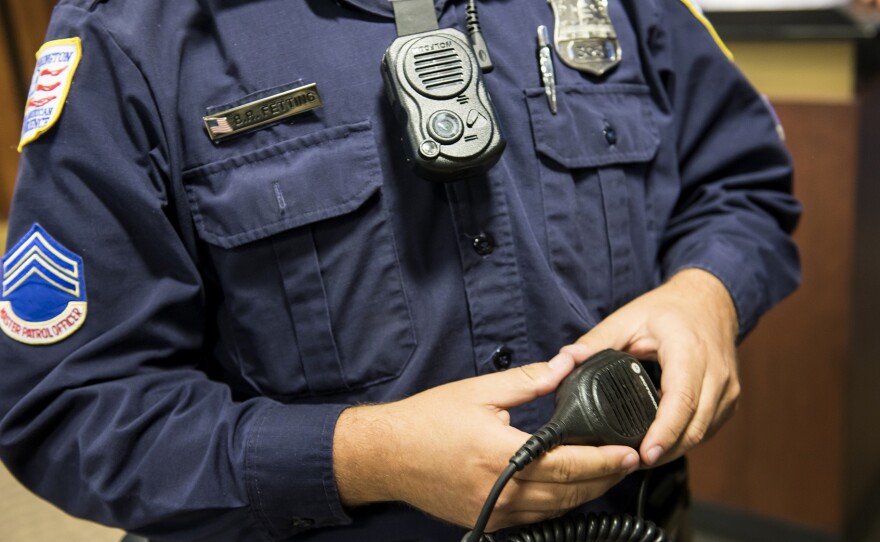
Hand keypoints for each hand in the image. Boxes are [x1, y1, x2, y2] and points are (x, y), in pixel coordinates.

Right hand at [333, 354, 640, 530]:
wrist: (387, 456)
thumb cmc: (427, 421)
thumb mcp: (479, 391)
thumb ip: (527, 381)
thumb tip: (564, 366)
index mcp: (500, 454)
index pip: (567, 464)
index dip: (603, 460)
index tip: (630, 452)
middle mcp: (500, 490)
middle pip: (568, 493)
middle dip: (604, 478)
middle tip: (628, 460)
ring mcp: (493, 510)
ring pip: (555, 511)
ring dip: (585, 493)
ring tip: (606, 472)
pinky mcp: (487, 519)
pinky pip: (535, 518)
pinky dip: (558, 504)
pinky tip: (568, 487)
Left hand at [563, 268, 739, 467]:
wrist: (709, 301)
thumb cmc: (668, 310)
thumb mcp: (628, 318)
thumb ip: (595, 341)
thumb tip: (564, 359)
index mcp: (688, 351)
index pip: (682, 399)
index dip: (664, 431)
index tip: (645, 452)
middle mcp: (715, 372)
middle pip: (695, 426)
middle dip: (664, 451)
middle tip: (629, 463)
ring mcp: (728, 388)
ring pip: (703, 433)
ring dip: (674, 449)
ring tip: (640, 458)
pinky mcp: (730, 399)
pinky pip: (709, 429)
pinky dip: (685, 440)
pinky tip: (661, 444)